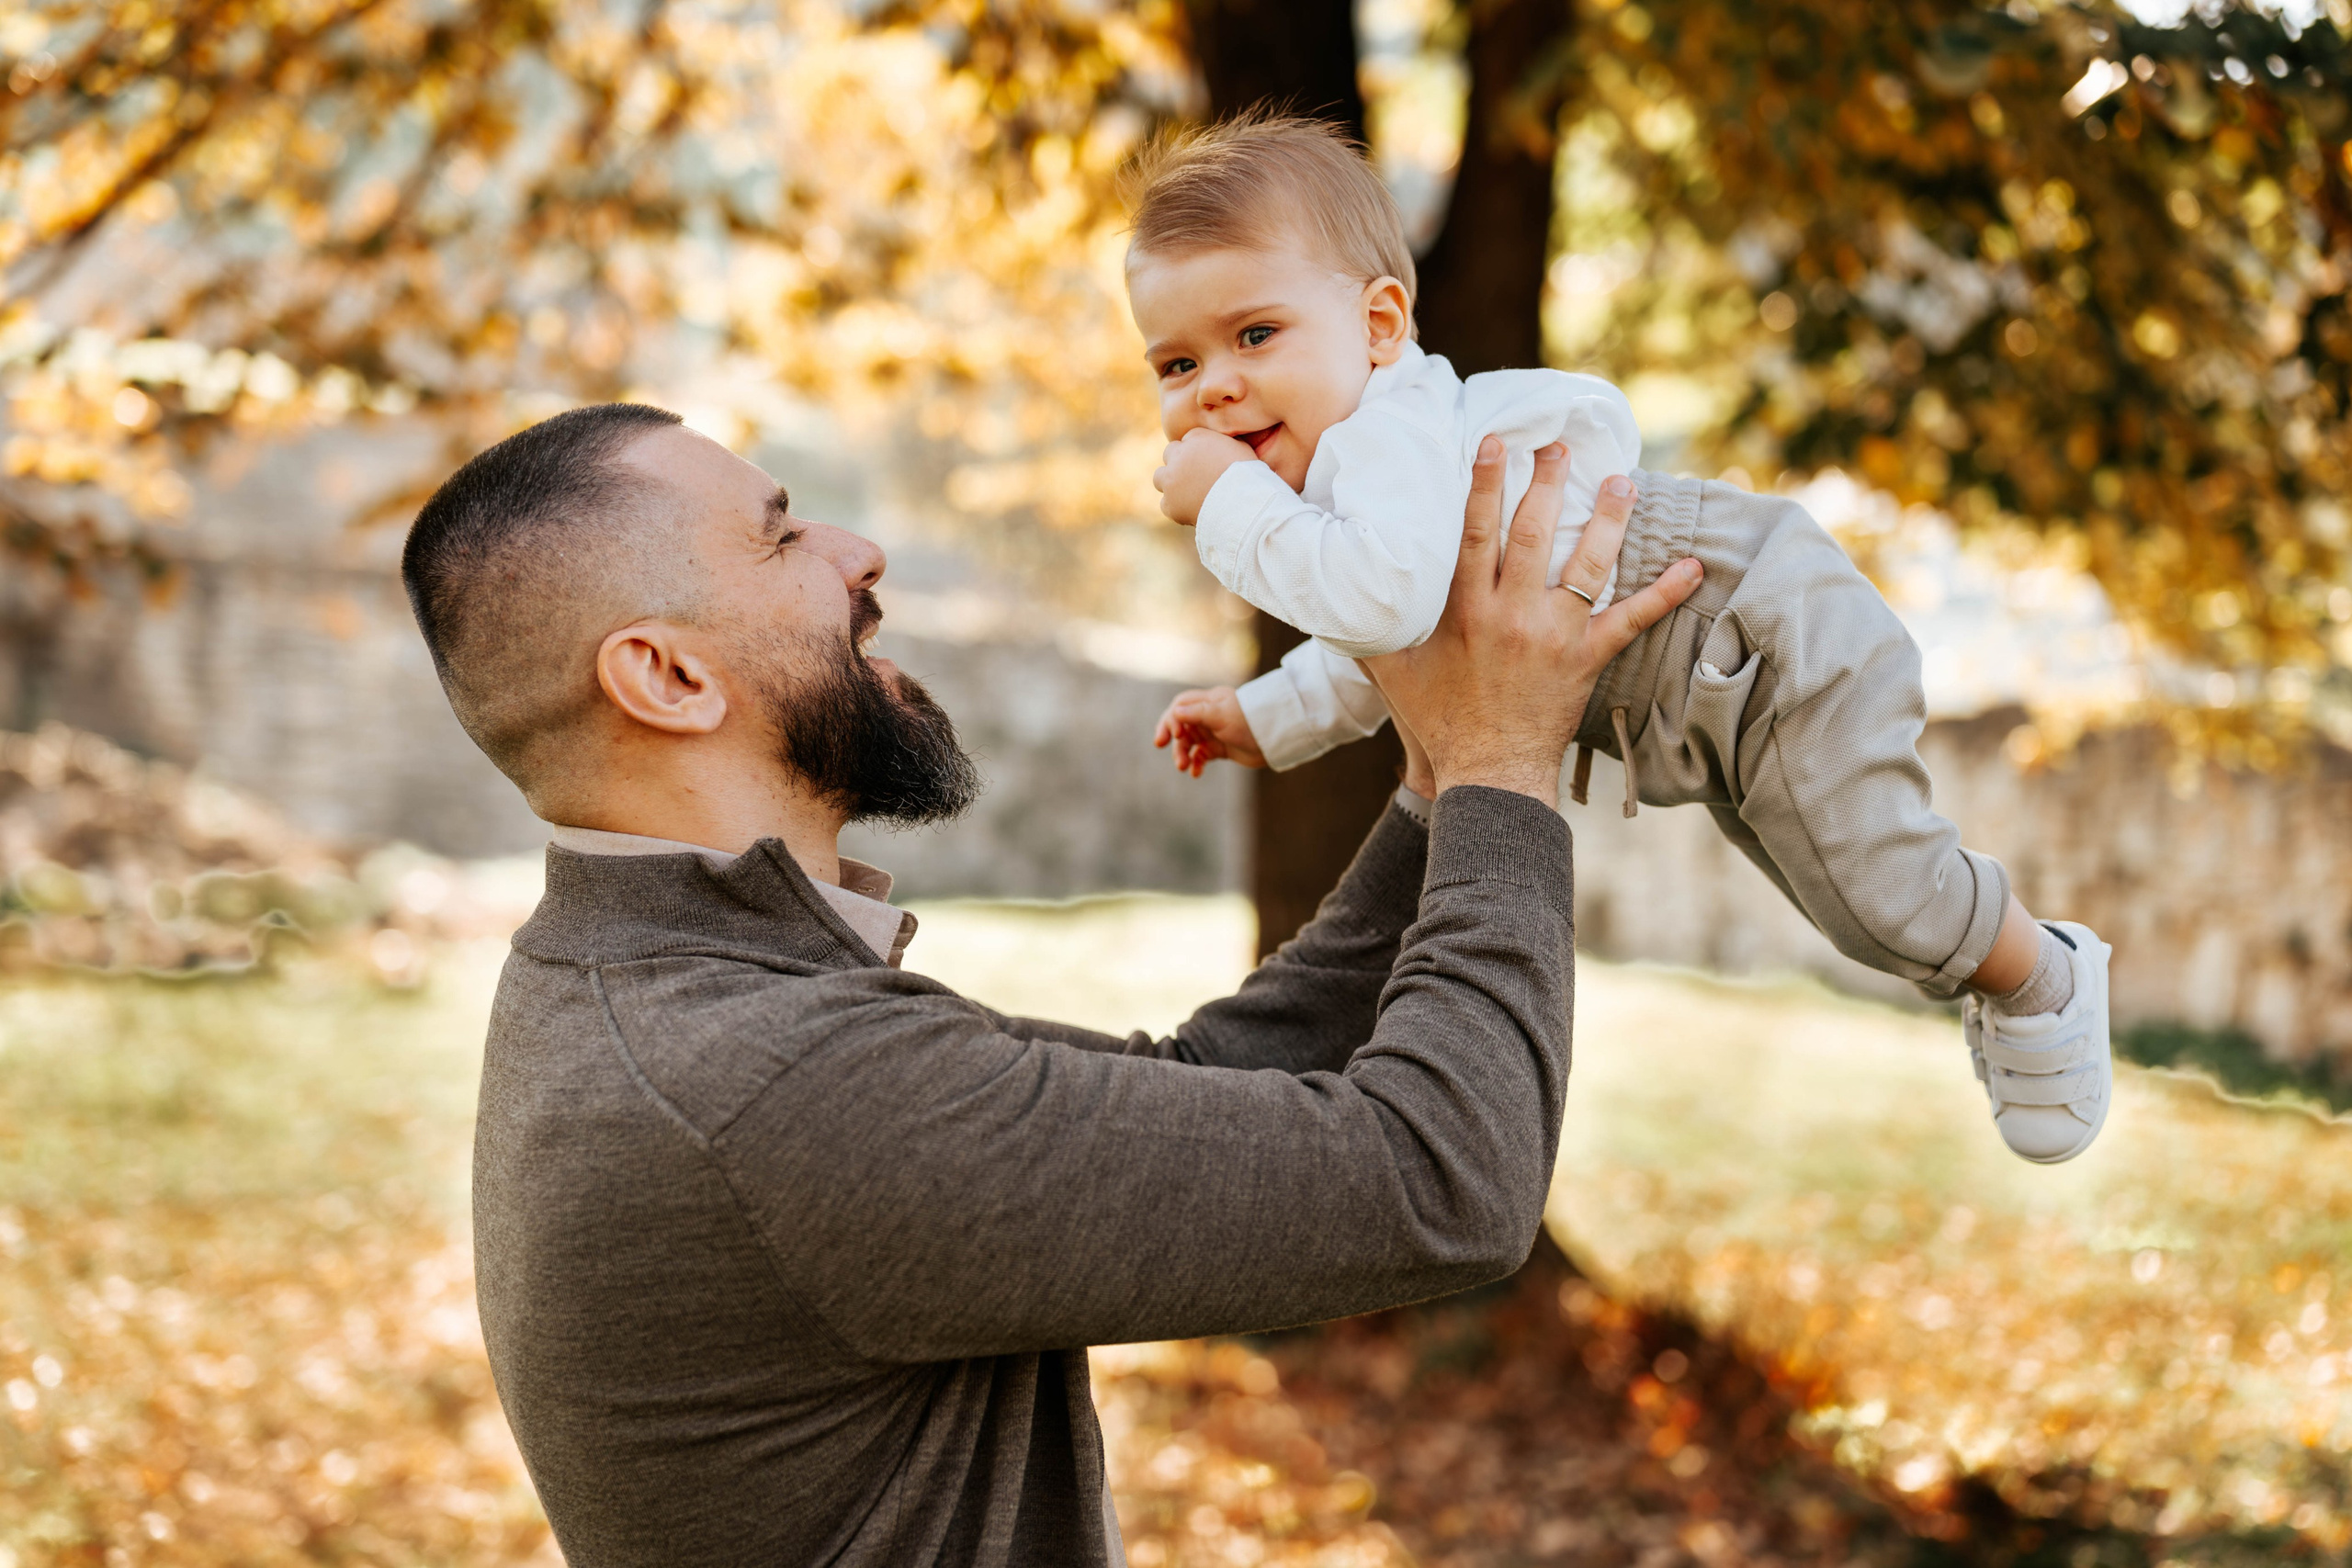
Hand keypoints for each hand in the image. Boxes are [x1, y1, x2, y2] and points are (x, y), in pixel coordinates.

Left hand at [1153, 428, 1256, 526]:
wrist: (1243, 504)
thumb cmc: (1248, 475)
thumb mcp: (1241, 448)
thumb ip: (1224, 442)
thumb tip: (1222, 443)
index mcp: (1197, 437)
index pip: (1188, 439)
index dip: (1197, 451)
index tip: (1207, 461)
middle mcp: (1179, 455)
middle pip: (1170, 453)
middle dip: (1179, 462)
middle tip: (1194, 475)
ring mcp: (1171, 480)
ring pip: (1160, 478)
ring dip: (1170, 483)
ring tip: (1188, 492)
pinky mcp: (1169, 504)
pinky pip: (1166, 504)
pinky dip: (1176, 507)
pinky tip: (1192, 509)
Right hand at [1153, 686, 1265, 774]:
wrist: (1275, 739)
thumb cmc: (1250, 721)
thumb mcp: (1222, 715)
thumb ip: (1197, 713)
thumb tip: (1175, 712)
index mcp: (1209, 701)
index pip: (1180, 706)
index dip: (1172, 719)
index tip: (1175, 734)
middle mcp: (1209, 715)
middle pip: (1181, 725)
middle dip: (1172, 737)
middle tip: (1160, 745)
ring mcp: (1214, 732)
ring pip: (1189, 743)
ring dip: (1183, 754)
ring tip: (1183, 767)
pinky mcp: (1220, 748)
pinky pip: (1201, 756)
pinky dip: (1196, 764)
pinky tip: (1196, 773)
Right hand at [1362, 438, 1702, 803]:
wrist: (1486, 773)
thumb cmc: (1436, 721)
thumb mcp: (1390, 672)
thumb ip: (1366, 631)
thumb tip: (1331, 598)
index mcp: (1463, 611)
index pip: (1474, 532)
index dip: (1484, 483)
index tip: (1495, 443)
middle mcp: (1510, 615)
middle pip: (1533, 534)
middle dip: (1548, 483)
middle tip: (1560, 447)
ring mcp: (1553, 636)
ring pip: (1587, 566)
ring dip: (1607, 520)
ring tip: (1622, 482)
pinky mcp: (1586, 660)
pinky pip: (1631, 620)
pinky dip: (1664, 593)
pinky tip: (1693, 566)